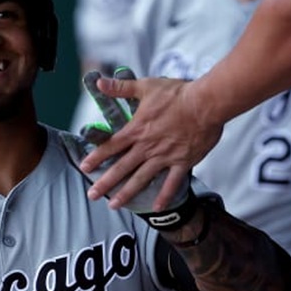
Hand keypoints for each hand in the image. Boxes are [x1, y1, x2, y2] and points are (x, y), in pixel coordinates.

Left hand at [61, 68, 189, 217]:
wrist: (206, 103)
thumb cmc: (177, 94)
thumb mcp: (145, 86)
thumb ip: (121, 87)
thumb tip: (100, 82)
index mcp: (137, 129)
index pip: (111, 146)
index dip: (96, 157)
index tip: (84, 168)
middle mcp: (148, 146)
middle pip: (122, 167)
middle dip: (105, 182)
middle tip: (92, 195)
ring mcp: (165, 156)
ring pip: (141, 179)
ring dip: (126, 193)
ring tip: (113, 204)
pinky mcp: (182, 162)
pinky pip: (171, 183)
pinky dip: (164, 196)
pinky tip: (157, 208)